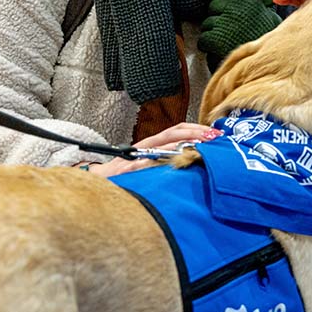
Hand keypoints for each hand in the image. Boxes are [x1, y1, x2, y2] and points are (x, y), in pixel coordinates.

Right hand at [87, 122, 221, 177]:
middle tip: (214, 136)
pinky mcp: (126, 168)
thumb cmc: (125, 176)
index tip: (215, 134)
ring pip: (162, 144)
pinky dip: (156, 160)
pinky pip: (143, 162)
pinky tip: (170, 160)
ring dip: (182, 142)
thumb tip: (194, 159)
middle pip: (174, 132)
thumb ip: (168, 161)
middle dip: (195, 132)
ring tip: (200, 144)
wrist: (96, 182)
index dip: (197, 129)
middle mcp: (146, 146)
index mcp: (154, 144)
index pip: (178, 130)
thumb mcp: (151, 166)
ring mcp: (136, 155)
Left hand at [198, 0, 286, 70]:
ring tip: (229, 40)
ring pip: (207, 24)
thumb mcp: (265, 16)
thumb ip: (252, 6)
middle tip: (230, 29)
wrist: (269, 60)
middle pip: (214, 6)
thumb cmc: (266, 39)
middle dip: (218, 17)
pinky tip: (222, 49)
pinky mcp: (214, 37)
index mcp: (248, 0)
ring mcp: (223, 22)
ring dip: (214, 33)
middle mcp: (235, 7)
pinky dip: (209, 47)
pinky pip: (203, 40)